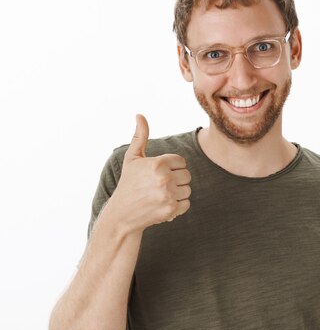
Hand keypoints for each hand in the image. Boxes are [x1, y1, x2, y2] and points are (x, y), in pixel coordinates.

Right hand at [102, 114, 191, 233]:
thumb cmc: (128, 183)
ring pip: (188, 189)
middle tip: (160, 185)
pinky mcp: (171, 209)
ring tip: (161, 194)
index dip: (171, 167)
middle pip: (187, 175)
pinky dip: (178, 205)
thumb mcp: (132, 158)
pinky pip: (187, 203)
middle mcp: (164, 178)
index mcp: (157, 163)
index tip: (159, 173)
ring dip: (178, 192)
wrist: (122, 214)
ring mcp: (168, 195)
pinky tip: (164, 204)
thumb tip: (140, 115)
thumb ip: (140, 136)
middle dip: (176, 179)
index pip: (181, 162)